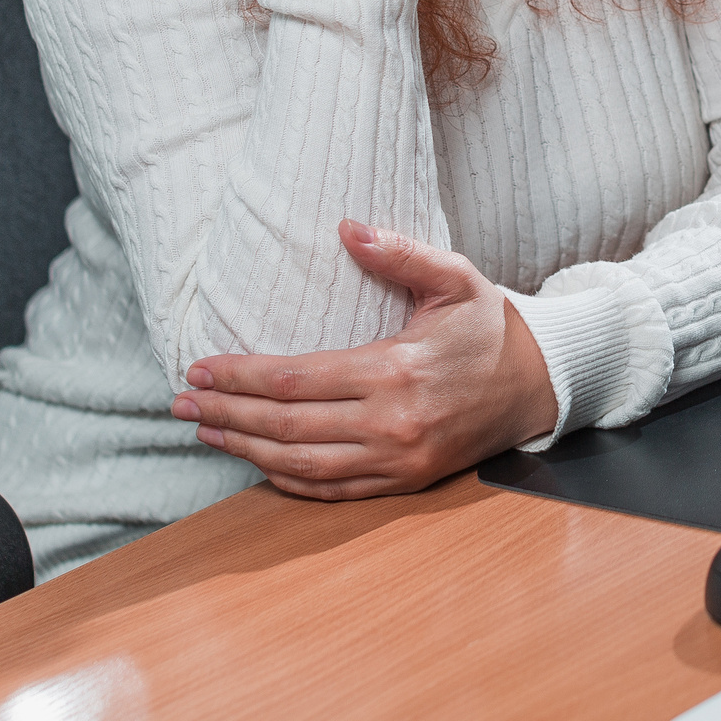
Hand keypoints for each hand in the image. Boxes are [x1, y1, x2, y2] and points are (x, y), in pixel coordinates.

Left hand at [170, 221, 559, 499]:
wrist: (538, 383)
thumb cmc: (490, 327)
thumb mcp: (455, 277)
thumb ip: (400, 253)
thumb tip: (346, 229)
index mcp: (396, 370)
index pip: (295, 378)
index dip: (239, 376)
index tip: (200, 367)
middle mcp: (392, 422)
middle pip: (286, 425)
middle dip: (226, 414)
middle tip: (181, 402)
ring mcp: (398, 459)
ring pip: (301, 465)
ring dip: (245, 450)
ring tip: (205, 431)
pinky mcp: (405, 482)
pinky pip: (332, 490)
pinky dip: (286, 481)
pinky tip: (256, 462)